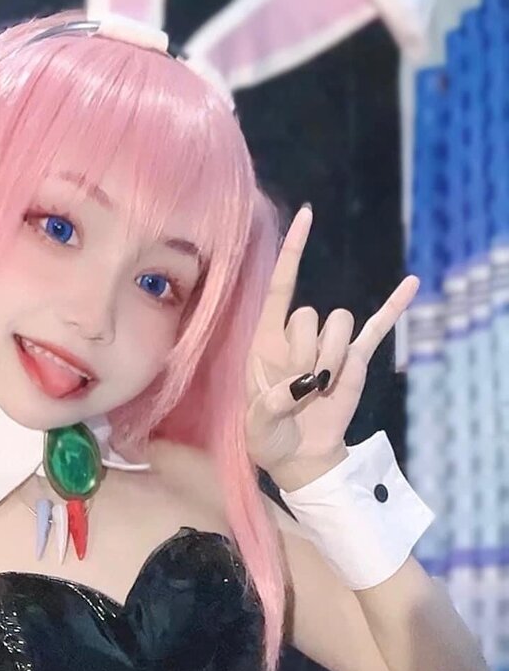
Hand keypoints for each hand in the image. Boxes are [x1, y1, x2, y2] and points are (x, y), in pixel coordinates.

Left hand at [244, 205, 419, 489]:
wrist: (300, 455)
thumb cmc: (269, 437)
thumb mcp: (258, 427)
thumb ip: (269, 406)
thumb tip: (296, 388)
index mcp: (267, 340)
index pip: (281, 286)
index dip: (293, 252)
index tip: (308, 216)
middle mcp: (297, 335)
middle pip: (311, 316)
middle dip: (306, 354)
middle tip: (298, 389)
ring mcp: (329, 345)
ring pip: (340, 325)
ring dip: (332, 359)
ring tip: (318, 390)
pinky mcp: (354, 360)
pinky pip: (376, 329)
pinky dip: (393, 308)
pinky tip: (411, 284)